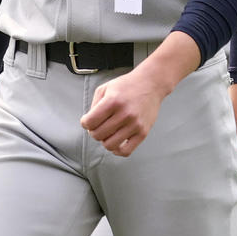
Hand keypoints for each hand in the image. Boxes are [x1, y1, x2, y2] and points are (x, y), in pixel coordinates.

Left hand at [80, 32, 199, 156]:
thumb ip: (94, 106)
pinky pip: (126, 151)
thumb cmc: (126, 86)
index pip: (89, 122)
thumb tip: (88, 124)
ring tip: (108, 132)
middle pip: (98, 135)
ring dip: (104, 140)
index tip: (88, 120)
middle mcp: (124, 114)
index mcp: (112, 101)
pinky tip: (116, 141)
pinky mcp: (143, 133)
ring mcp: (135, 125)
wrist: (151, 84)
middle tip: (98, 125)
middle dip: (93, 131)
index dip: (85, 123)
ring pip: (110, 145)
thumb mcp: (105, 88)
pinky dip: (117, 150)